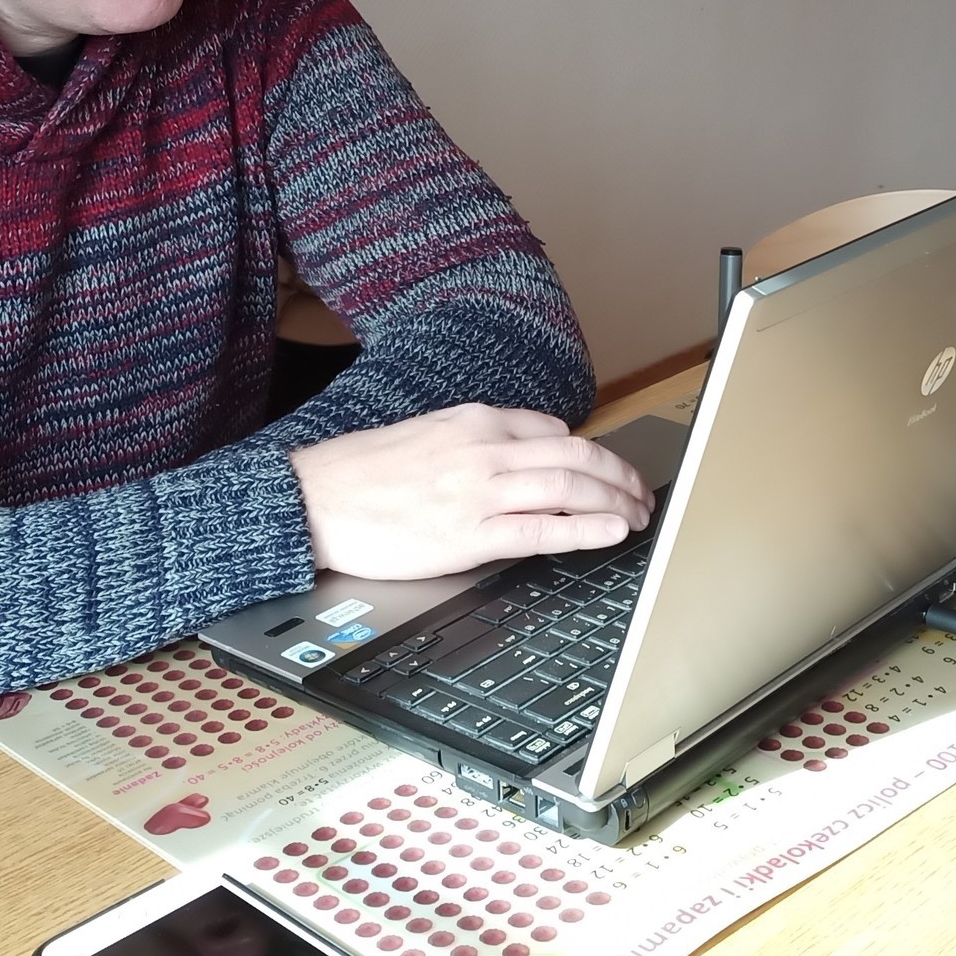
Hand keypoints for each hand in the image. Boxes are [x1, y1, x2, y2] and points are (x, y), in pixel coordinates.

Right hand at [287, 405, 654, 578]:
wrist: (312, 499)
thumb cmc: (360, 473)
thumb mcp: (427, 435)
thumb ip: (476, 442)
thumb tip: (523, 455)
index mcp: (474, 421)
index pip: (555, 433)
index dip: (594, 456)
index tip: (610, 473)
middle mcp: (485, 449)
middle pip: (577, 457)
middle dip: (620, 477)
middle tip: (642, 495)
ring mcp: (480, 491)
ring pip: (570, 489)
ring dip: (616, 503)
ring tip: (639, 516)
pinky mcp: (470, 534)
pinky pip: (544, 529)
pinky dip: (587, 530)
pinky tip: (613, 533)